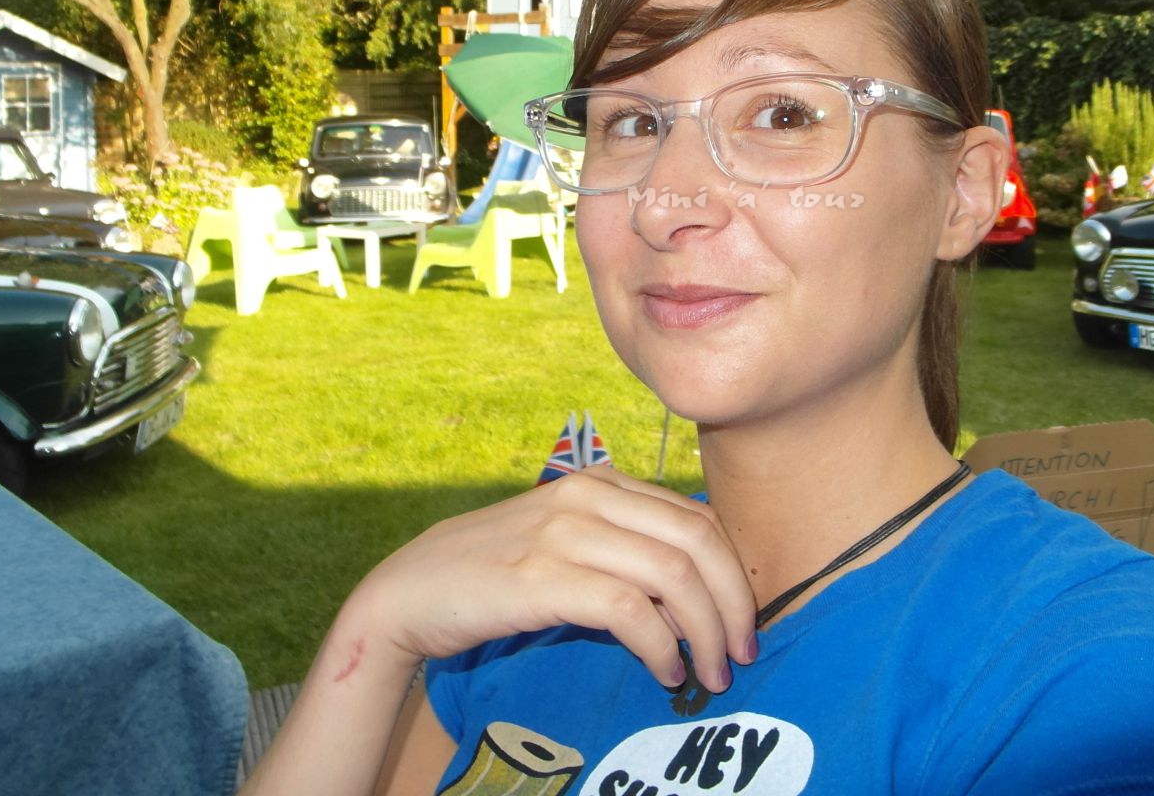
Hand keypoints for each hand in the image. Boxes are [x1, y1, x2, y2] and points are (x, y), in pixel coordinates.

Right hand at [345, 466, 757, 693]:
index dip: (734, 572)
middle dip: (733, 602)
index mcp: (602, 481)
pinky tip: (664, 672)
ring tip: (711, 673)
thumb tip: (695, 594)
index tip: (743, 621)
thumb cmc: (495, 573)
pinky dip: (660, 645)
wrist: (410, 590)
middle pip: (698, 539)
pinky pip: (629, 609)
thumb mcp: (567, 541)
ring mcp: (565, 532)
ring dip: (706, 631)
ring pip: (673, 573)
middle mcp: (589, 495)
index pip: (698, 517)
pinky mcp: (543, 577)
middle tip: (743, 652)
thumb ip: (624, 549)